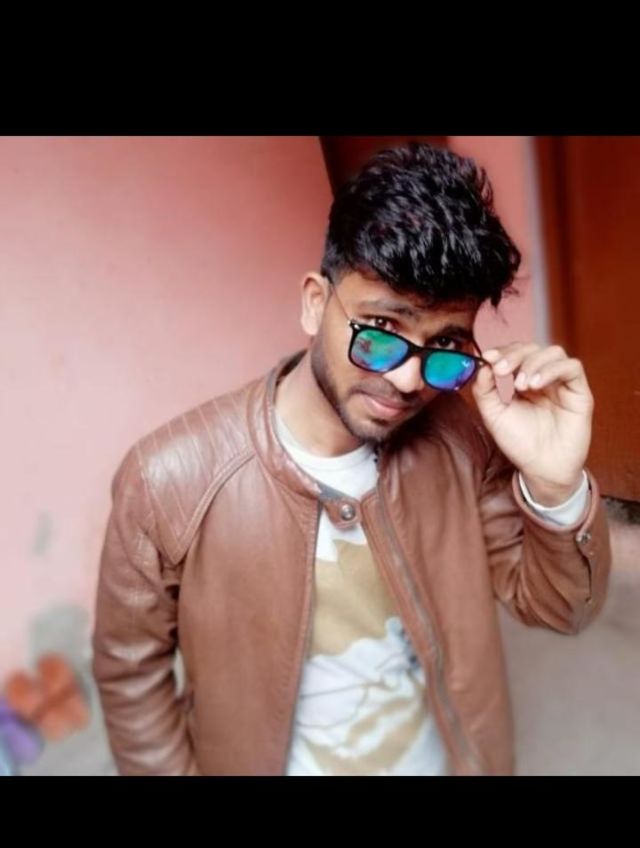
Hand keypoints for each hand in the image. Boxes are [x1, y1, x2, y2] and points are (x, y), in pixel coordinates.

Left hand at [472, 342, 592, 505]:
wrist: (541, 469)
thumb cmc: (520, 443)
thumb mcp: (493, 414)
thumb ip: (485, 389)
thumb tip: (483, 364)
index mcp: (524, 382)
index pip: (516, 353)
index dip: (503, 351)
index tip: (488, 357)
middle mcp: (545, 379)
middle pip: (533, 348)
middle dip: (514, 355)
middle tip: (501, 370)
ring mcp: (563, 384)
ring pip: (554, 352)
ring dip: (533, 363)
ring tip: (521, 385)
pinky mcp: (580, 392)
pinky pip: (573, 367)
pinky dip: (552, 370)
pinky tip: (536, 386)